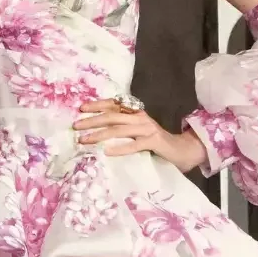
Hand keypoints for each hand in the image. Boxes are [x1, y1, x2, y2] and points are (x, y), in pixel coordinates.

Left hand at [74, 100, 207, 174]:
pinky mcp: (154, 141)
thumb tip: (97, 129)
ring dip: (100, 134)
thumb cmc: (155, 142)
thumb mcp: (138, 131)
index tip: (81, 108)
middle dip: (92, 120)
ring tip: (85, 140)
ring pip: (119, 129)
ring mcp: (148, 129)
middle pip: (112, 116)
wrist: (181, 150)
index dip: (97, 105)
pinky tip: (107, 152)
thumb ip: (123, 127)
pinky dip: (120, 148)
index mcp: (136, 112)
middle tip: (76, 126)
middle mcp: (140, 117)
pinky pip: (134, 145)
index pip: (114, 105)